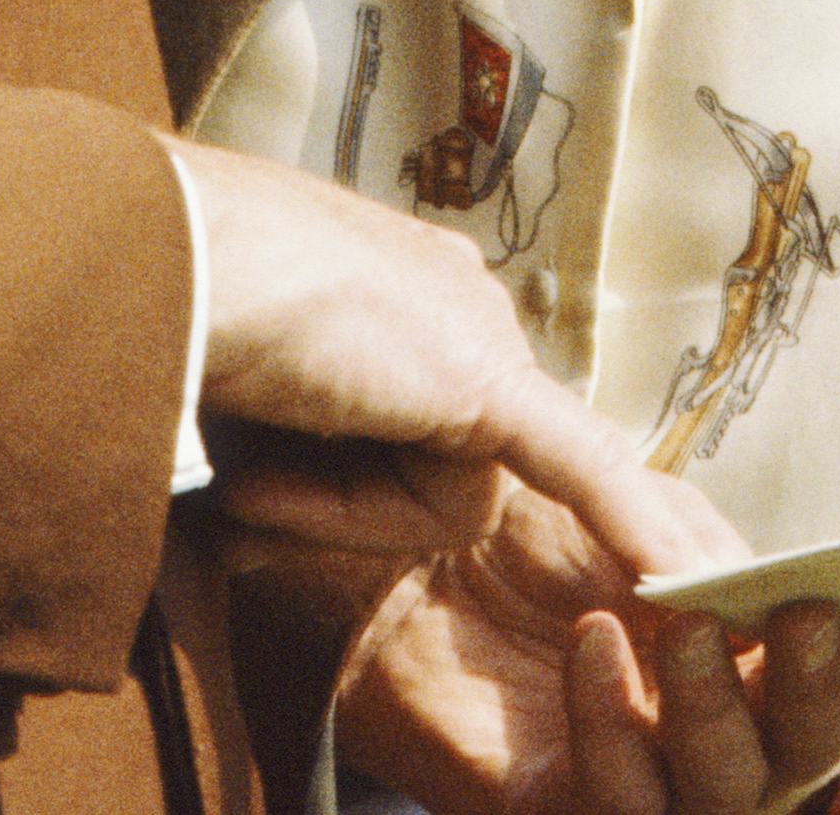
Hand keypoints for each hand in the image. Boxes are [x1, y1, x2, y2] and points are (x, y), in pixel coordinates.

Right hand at [178, 139, 745, 582]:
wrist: (162, 262)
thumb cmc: (168, 319)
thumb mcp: (243, 395)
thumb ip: (290, 431)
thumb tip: (264, 487)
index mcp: (404, 290)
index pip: (425, 417)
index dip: (362, 477)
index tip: (293, 485)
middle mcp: (455, 300)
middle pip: (444, 463)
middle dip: (343, 503)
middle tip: (249, 475)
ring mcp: (474, 331)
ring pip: (451, 495)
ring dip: (346, 510)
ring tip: (269, 452)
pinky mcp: (482, 382)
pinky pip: (580, 472)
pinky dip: (628, 525)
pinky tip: (677, 577)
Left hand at [326, 496, 839, 814]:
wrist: (353, 544)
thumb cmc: (494, 514)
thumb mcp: (615, 498)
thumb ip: (695, 539)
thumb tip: (777, 579)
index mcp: (749, 632)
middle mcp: (714, 713)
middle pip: (819, 738)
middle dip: (829, 681)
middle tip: (803, 613)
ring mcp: (644, 774)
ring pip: (738, 788)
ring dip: (717, 708)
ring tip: (672, 624)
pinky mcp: (562, 811)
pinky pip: (622, 809)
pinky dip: (616, 728)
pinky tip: (594, 647)